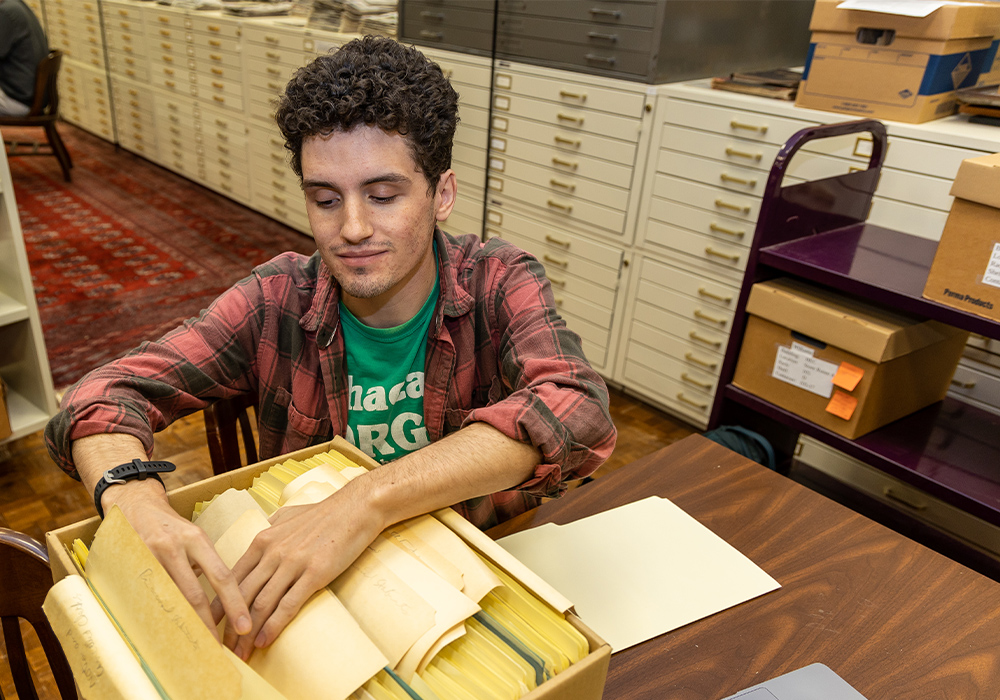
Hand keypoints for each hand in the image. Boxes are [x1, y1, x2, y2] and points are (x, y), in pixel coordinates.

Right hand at [110, 481, 252, 639]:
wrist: (134, 504)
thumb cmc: (170, 525)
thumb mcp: (194, 536)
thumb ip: (206, 563)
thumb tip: (220, 599)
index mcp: (197, 539)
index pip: (222, 576)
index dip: (234, 604)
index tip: (244, 627)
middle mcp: (174, 547)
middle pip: (195, 595)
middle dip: (209, 624)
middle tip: (220, 648)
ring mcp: (149, 558)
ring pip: (170, 600)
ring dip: (183, 625)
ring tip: (195, 645)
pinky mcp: (129, 567)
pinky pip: (147, 599)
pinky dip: (159, 617)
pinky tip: (167, 632)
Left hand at [222, 483, 384, 659]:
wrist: (357, 507)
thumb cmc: (326, 513)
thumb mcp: (290, 515)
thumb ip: (272, 525)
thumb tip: (264, 530)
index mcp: (263, 540)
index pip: (231, 578)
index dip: (218, 605)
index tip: (209, 624)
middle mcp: (273, 552)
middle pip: (241, 595)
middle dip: (228, 626)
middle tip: (220, 648)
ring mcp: (293, 563)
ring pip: (261, 604)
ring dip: (247, 633)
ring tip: (240, 653)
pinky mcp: (315, 573)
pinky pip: (288, 605)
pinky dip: (273, 626)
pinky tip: (264, 641)